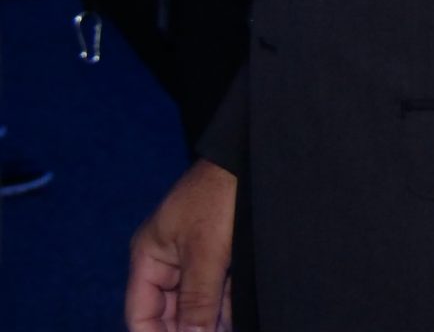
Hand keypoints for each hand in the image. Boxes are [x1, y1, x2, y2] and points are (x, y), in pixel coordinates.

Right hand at [126, 158, 234, 331]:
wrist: (256, 157)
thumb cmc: (221, 193)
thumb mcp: (206, 251)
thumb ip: (197, 299)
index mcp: (149, 256)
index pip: (141, 314)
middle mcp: (169, 259)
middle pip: (170, 312)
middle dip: (188, 330)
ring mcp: (196, 256)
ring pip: (197, 303)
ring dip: (210, 322)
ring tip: (227, 331)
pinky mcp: (223, 252)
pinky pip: (219, 289)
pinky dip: (226, 307)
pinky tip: (237, 320)